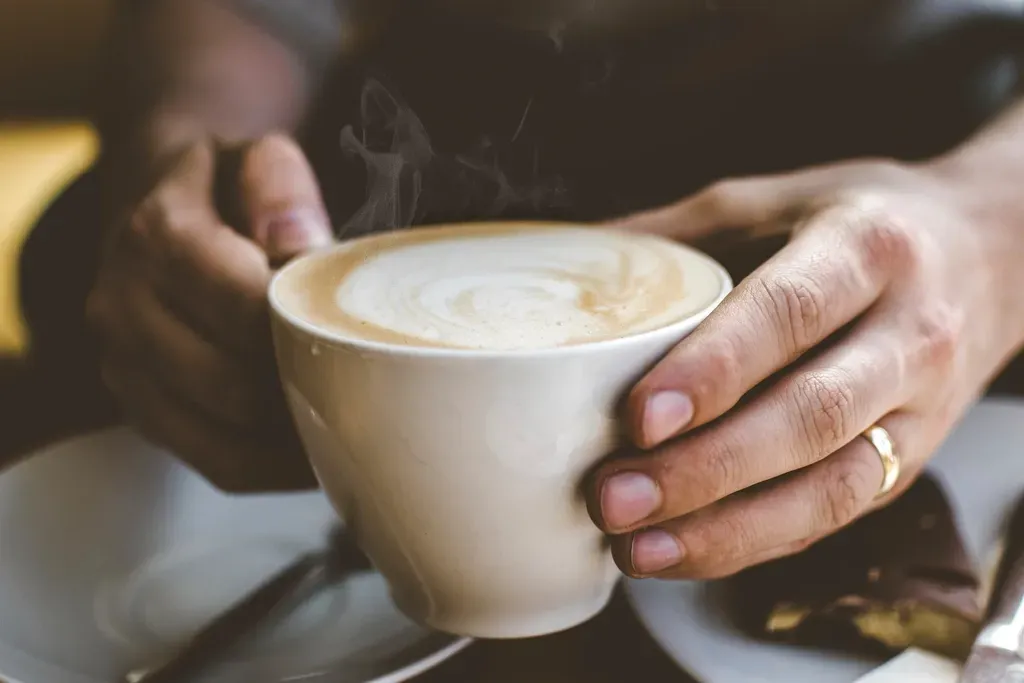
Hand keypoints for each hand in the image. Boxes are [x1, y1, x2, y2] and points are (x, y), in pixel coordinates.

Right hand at [87, 135, 331, 491]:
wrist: (157, 212)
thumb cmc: (225, 189)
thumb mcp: (255, 158)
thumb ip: (279, 186)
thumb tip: (300, 244)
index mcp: (155, 236)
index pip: (242, 307)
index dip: (307, 333)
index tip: (362, 338)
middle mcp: (123, 307)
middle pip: (232, 384)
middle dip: (306, 392)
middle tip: (372, 394)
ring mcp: (124, 367)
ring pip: (222, 439)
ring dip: (294, 444)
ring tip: (354, 431)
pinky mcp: (141, 410)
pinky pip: (215, 464)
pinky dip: (276, 470)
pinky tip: (320, 453)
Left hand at [588, 159, 1022, 578]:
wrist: (991, 256)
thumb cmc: (863, 223)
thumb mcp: (776, 199)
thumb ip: (680, 233)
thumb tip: (572, 261)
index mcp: (867, 250)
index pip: (789, 315)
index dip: (714, 371)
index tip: (640, 417)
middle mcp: (907, 334)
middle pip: (809, 417)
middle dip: (705, 470)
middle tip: (613, 497)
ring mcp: (919, 409)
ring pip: (829, 488)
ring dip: (726, 530)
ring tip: (636, 548)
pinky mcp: (910, 459)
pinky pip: (833, 514)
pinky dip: (755, 541)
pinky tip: (685, 551)